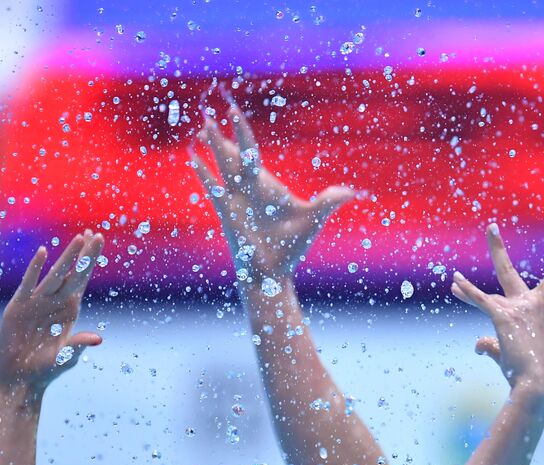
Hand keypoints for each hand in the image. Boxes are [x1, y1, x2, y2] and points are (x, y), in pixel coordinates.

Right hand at [0, 232, 104, 391]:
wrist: (19, 378)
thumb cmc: (45, 370)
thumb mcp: (64, 357)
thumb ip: (77, 345)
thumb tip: (97, 339)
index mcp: (70, 310)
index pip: (83, 281)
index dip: (91, 262)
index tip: (100, 243)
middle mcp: (55, 302)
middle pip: (72, 273)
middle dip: (84, 255)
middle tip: (94, 234)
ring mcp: (37, 302)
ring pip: (55, 274)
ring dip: (67, 257)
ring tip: (79, 239)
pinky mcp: (19, 306)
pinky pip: (29, 283)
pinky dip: (36, 268)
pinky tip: (43, 252)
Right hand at [191, 96, 354, 281]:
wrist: (274, 273)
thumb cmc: (291, 247)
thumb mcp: (312, 219)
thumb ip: (328, 202)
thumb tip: (351, 192)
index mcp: (264, 185)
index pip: (251, 151)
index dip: (242, 132)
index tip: (234, 112)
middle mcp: (246, 189)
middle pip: (231, 155)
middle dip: (222, 135)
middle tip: (210, 113)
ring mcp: (235, 200)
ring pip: (221, 166)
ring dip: (212, 147)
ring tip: (202, 125)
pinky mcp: (227, 213)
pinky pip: (213, 188)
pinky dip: (204, 173)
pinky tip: (192, 158)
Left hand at [451, 225, 543, 393]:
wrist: (536, 384)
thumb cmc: (528, 372)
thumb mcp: (510, 353)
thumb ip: (492, 344)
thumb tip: (478, 344)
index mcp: (540, 308)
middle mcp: (531, 304)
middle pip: (509, 272)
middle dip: (497, 249)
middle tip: (491, 228)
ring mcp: (517, 310)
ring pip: (484, 298)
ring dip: (466, 292)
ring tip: (452, 280)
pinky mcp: (504, 317)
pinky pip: (481, 303)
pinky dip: (468, 294)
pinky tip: (455, 283)